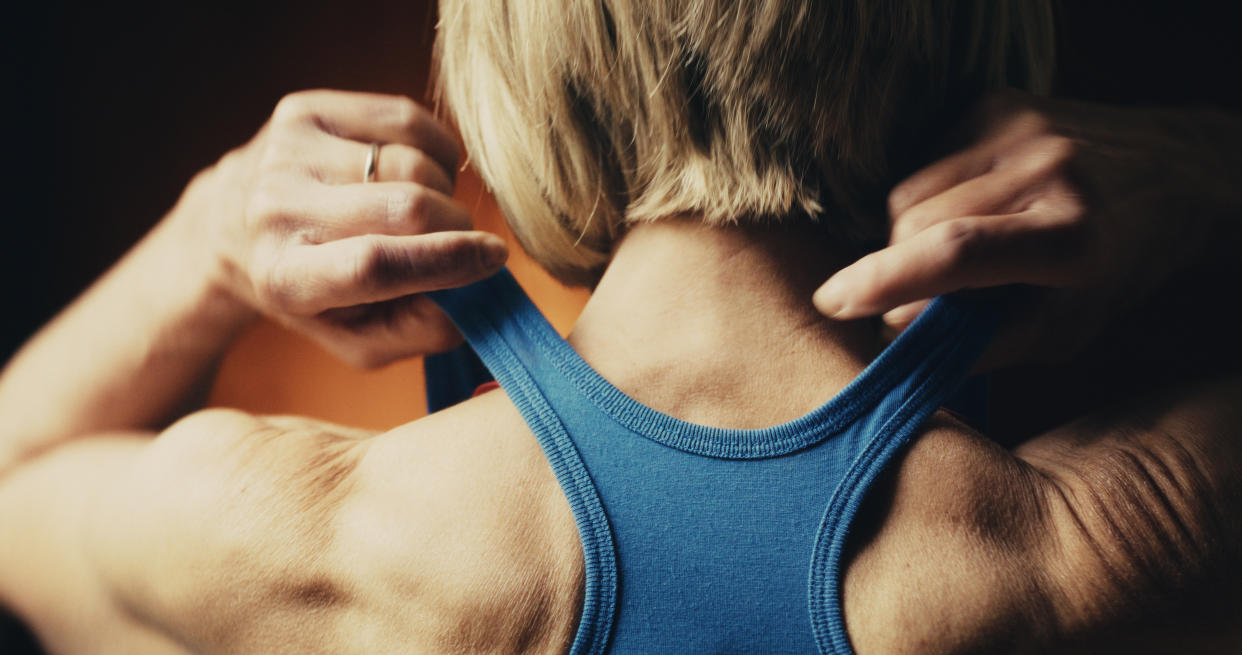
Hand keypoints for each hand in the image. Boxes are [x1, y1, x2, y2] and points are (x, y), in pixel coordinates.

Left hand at [185, 90, 507, 367]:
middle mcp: (276, 210)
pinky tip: (419, 173)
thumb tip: (476, 288)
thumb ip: (422, 330)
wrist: (235, 225)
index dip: (446, 261)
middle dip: (455, 226)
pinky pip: (407, 120)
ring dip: (442, 190)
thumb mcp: (360, 339)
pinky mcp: (304, 110)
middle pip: (408, 206)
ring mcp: (286, 153)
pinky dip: (434, 150)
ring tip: (421, 211)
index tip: (493, 259)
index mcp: (286, 279)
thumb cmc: (317, 291)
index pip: (374, 265)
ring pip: (414, 162)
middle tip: (455, 242)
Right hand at [812, 90, 1241, 368]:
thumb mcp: (1059, 332)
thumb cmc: (1106, 274)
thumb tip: (889, 333)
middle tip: (929, 294)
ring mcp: (1020, 127)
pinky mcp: (997, 103)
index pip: (957, 253)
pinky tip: (968, 206)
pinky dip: (927, 196)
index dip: (884, 281)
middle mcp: (1049, 169)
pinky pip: (921, 161)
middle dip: (901, 266)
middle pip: (917, 223)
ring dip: (910, 232)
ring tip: (959, 247)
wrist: (1165, 180)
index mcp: (1073, 237)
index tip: (833, 303)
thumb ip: (976, 343)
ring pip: (908, 192)